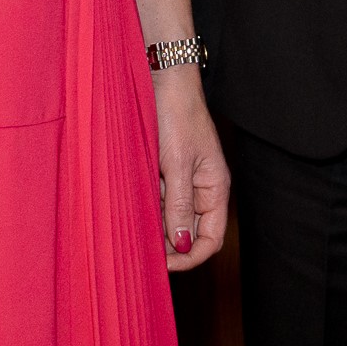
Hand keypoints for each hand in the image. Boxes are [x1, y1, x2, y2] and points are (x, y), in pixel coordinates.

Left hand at [154, 65, 229, 270]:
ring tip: (135, 216)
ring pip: (168, 220)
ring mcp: (180, 183)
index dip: (190, 257)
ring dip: (152, 223)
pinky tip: (132, 200)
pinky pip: (155, 202)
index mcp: (214, 188)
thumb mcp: (178, 164)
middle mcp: (199, 190)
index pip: (211, 239)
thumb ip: (180, 206)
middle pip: (187, 234)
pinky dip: (144, 205)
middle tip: (141, 244)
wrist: (160, 81)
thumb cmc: (176, 116)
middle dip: (167, 243)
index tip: (164, 264)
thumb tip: (182, 246)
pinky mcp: (163, 174)